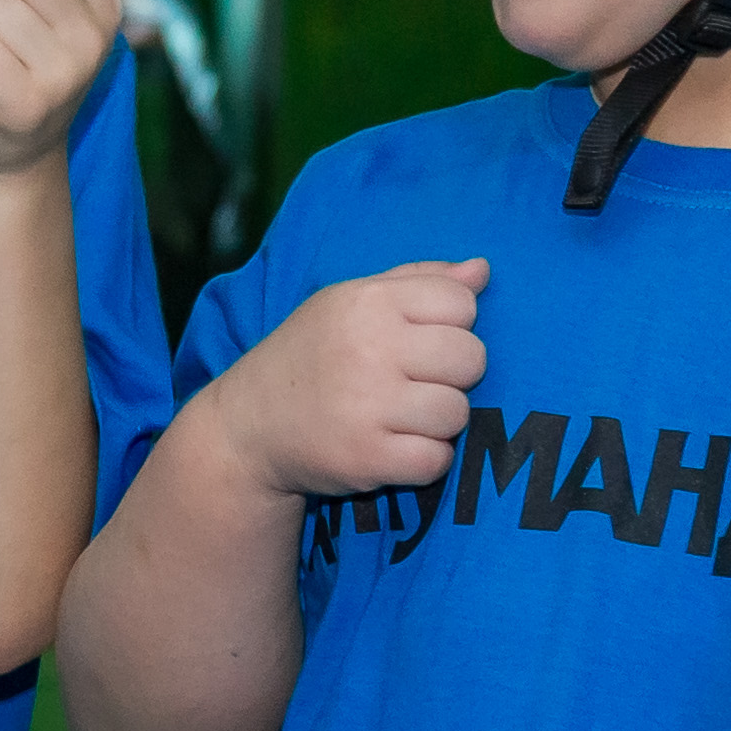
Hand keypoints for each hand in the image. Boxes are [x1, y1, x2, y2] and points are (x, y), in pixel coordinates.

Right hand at [215, 260, 485, 500]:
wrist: (247, 427)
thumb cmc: (311, 356)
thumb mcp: (349, 303)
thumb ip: (417, 281)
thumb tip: (482, 269)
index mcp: (366, 301)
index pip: (461, 302)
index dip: (451, 324)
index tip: (419, 341)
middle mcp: (367, 348)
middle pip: (471, 357)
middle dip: (452, 374)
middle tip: (415, 383)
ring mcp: (366, 406)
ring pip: (457, 412)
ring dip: (437, 421)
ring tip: (401, 417)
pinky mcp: (367, 458)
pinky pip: (437, 460)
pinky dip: (423, 461)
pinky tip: (394, 447)